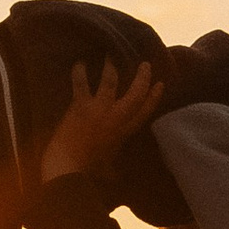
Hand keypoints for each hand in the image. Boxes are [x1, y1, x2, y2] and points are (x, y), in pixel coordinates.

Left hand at [39, 57, 165, 182]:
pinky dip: (80, 72)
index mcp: (123, 133)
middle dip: (142, 78)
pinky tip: (80, 62)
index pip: (144, 112)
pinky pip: (81, 83)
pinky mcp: (80, 106)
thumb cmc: (87, 173)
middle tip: (145, 64)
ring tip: (111, 53)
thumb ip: (113, 166)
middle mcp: (115, 118)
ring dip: (111, 66)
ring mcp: (99, 110)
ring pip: (110, 82)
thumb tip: (116, 176)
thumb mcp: (107, 169)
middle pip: (135, 93)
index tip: (160, 84)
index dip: (154, 97)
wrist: (69, 169)